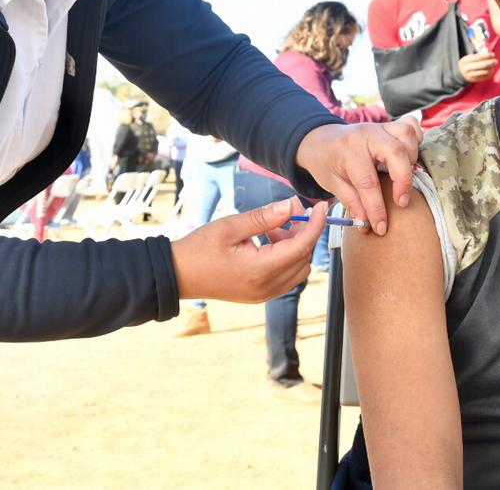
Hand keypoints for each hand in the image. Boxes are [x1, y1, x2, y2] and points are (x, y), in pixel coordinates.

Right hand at [171, 198, 325, 301]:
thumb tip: (292, 206)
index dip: (315, 225)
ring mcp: (263, 294)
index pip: (301, 246)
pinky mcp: (259, 295)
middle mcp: (266, 287)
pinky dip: (285, 258)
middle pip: (304, 259)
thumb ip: (264, 217)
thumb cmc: (199, 248)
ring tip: (272, 228)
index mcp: (260, 270)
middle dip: (304, 234)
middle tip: (290, 212)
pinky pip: (286, 277)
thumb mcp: (231, 226)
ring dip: (294, 247)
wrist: (177, 275)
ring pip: (298, 270)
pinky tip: (266, 241)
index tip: (322, 206)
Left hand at [295, 117, 422, 234]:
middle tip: (400, 202)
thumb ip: (351, 202)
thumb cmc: (325, 162)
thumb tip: (367, 223)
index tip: (381, 227)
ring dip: (411, 157)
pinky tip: (409, 156)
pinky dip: (415, 140)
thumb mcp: (332, 184)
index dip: (376, 208)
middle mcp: (366, 134)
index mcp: (347, 150)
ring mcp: (379, 127)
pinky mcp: (388, 126)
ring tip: (402, 176)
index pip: (368, 182)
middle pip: (396, 152)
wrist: (319, 139)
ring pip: (406, 135)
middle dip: (403, 181)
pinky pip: (410, 125)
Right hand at [458, 51, 497, 82]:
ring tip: (493, 65)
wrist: (459, 73)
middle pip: (483, 65)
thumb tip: (490, 55)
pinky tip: (490, 70)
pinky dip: (489, 73)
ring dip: (491, 68)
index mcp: (466, 60)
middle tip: (495, 61)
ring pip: (485, 71)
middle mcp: (468, 68)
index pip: (479, 57)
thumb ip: (478, 56)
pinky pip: (485, 76)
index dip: (488, 56)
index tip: (493, 54)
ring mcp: (471, 75)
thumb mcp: (469, 57)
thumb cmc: (467, 63)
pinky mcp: (474, 80)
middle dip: (491, 62)